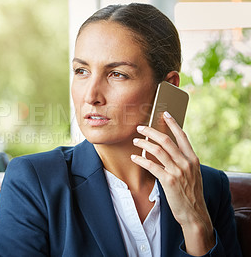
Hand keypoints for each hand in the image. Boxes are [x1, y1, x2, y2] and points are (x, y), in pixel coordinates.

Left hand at [130, 111, 214, 255]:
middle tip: (141, 127)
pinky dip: (141, 159)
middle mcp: (186, 162)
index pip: (182, 136)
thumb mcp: (192, 174)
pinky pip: (151, 165)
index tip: (165, 114)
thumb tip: (170, 149)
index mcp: (193, 159)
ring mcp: (178, 171)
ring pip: (158, 150)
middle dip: (152, 131)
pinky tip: (134, 157)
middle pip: (166, 140)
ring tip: (135, 141)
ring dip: (144, 143)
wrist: (194, 213)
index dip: (173, 123)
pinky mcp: (169, 181)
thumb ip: (184, 161)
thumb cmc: (190, 193)